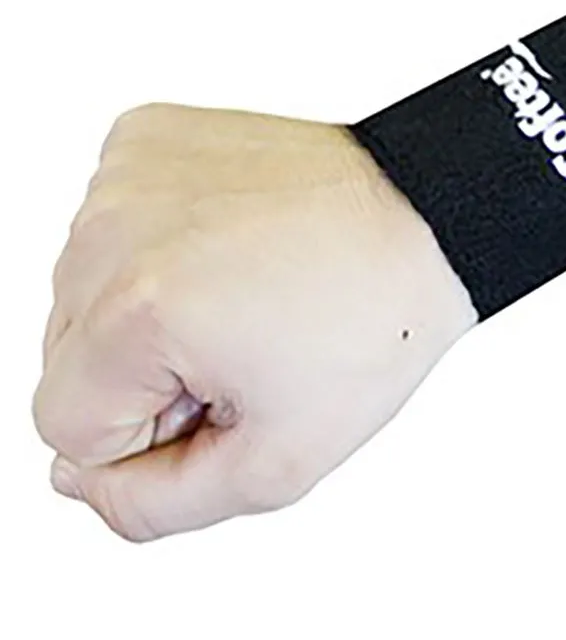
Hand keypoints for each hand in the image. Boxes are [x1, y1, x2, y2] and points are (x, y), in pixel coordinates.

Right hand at [33, 104, 475, 540]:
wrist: (425, 215)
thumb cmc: (375, 320)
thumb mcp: (278, 463)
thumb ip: (152, 504)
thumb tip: (73, 478)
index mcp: (136, 311)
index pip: (65, 428)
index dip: (154, 432)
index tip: (232, 388)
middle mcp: (112, 229)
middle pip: (68, 356)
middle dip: (147, 371)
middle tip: (247, 340)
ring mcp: (125, 172)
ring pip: (86, 290)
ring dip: (151, 307)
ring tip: (247, 286)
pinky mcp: (144, 135)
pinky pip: (114, 225)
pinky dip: (159, 244)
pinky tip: (231, 240)